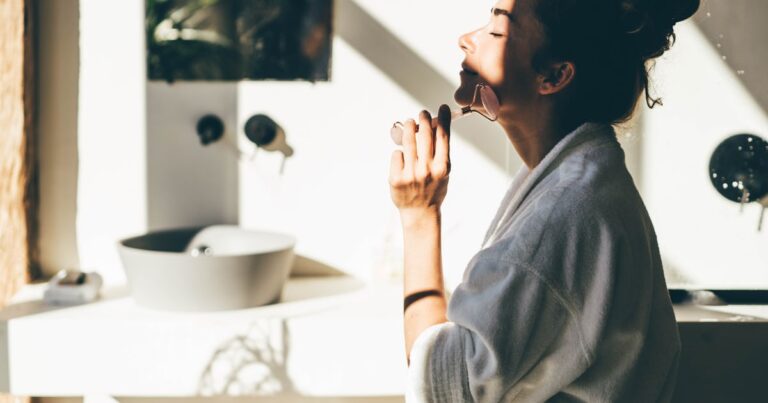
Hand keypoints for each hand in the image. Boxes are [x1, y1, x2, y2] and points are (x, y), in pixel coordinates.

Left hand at [389, 105, 451, 223]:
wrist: (421, 212)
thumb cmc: (434, 188)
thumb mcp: (444, 172)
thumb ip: (440, 151)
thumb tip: (435, 125)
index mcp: (442, 167)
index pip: (443, 137)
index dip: (443, 119)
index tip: (442, 108)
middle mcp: (427, 170)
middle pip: (424, 135)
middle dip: (423, 120)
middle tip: (422, 113)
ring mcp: (410, 174)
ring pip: (408, 141)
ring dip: (408, 127)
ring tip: (409, 123)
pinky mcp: (396, 179)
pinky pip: (397, 155)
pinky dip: (400, 154)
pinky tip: (404, 159)